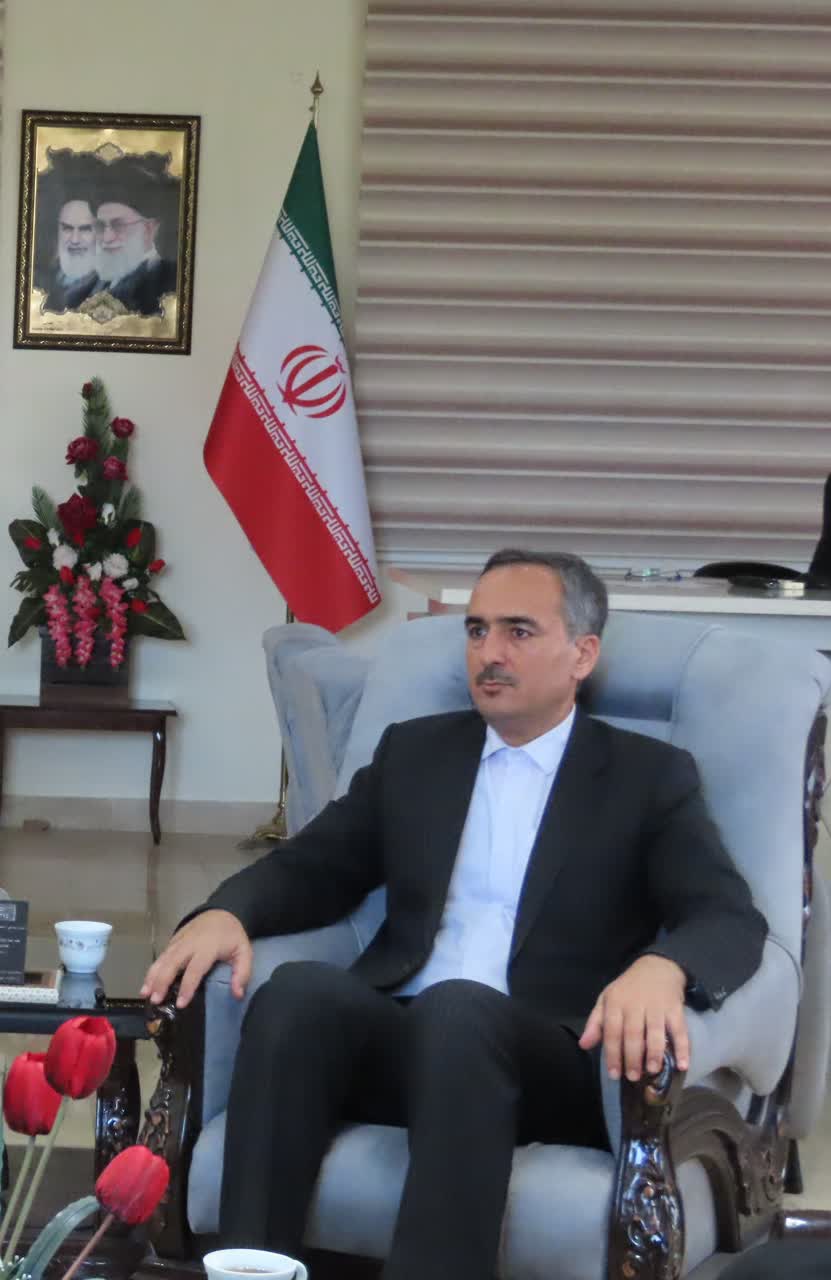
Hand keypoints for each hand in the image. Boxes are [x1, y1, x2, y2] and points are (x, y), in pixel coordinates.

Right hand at [140, 910, 252, 1009]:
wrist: (222, 912)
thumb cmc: (232, 936)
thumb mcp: (244, 952)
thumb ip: (242, 973)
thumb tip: (237, 994)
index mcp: (208, 947)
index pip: (195, 969)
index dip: (187, 986)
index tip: (180, 1004)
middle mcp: (190, 944)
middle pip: (173, 962)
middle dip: (162, 981)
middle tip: (155, 1000)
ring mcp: (179, 941)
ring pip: (163, 959)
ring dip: (152, 976)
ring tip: (145, 994)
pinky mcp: (173, 940)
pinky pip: (161, 956)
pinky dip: (152, 970)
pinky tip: (146, 984)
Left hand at [578, 955, 689, 1081]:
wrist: (657, 967)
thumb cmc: (628, 989)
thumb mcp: (607, 999)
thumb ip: (596, 1023)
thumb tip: (584, 1045)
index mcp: (616, 1003)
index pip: (612, 1030)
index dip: (612, 1053)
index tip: (614, 1074)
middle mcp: (636, 1004)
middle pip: (633, 1033)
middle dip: (632, 1057)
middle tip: (633, 1077)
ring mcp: (657, 1006)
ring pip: (655, 1031)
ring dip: (654, 1053)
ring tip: (652, 1070)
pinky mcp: (675, 1008)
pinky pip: (680, 1029)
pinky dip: (683, 1047)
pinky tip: (683, 1065)